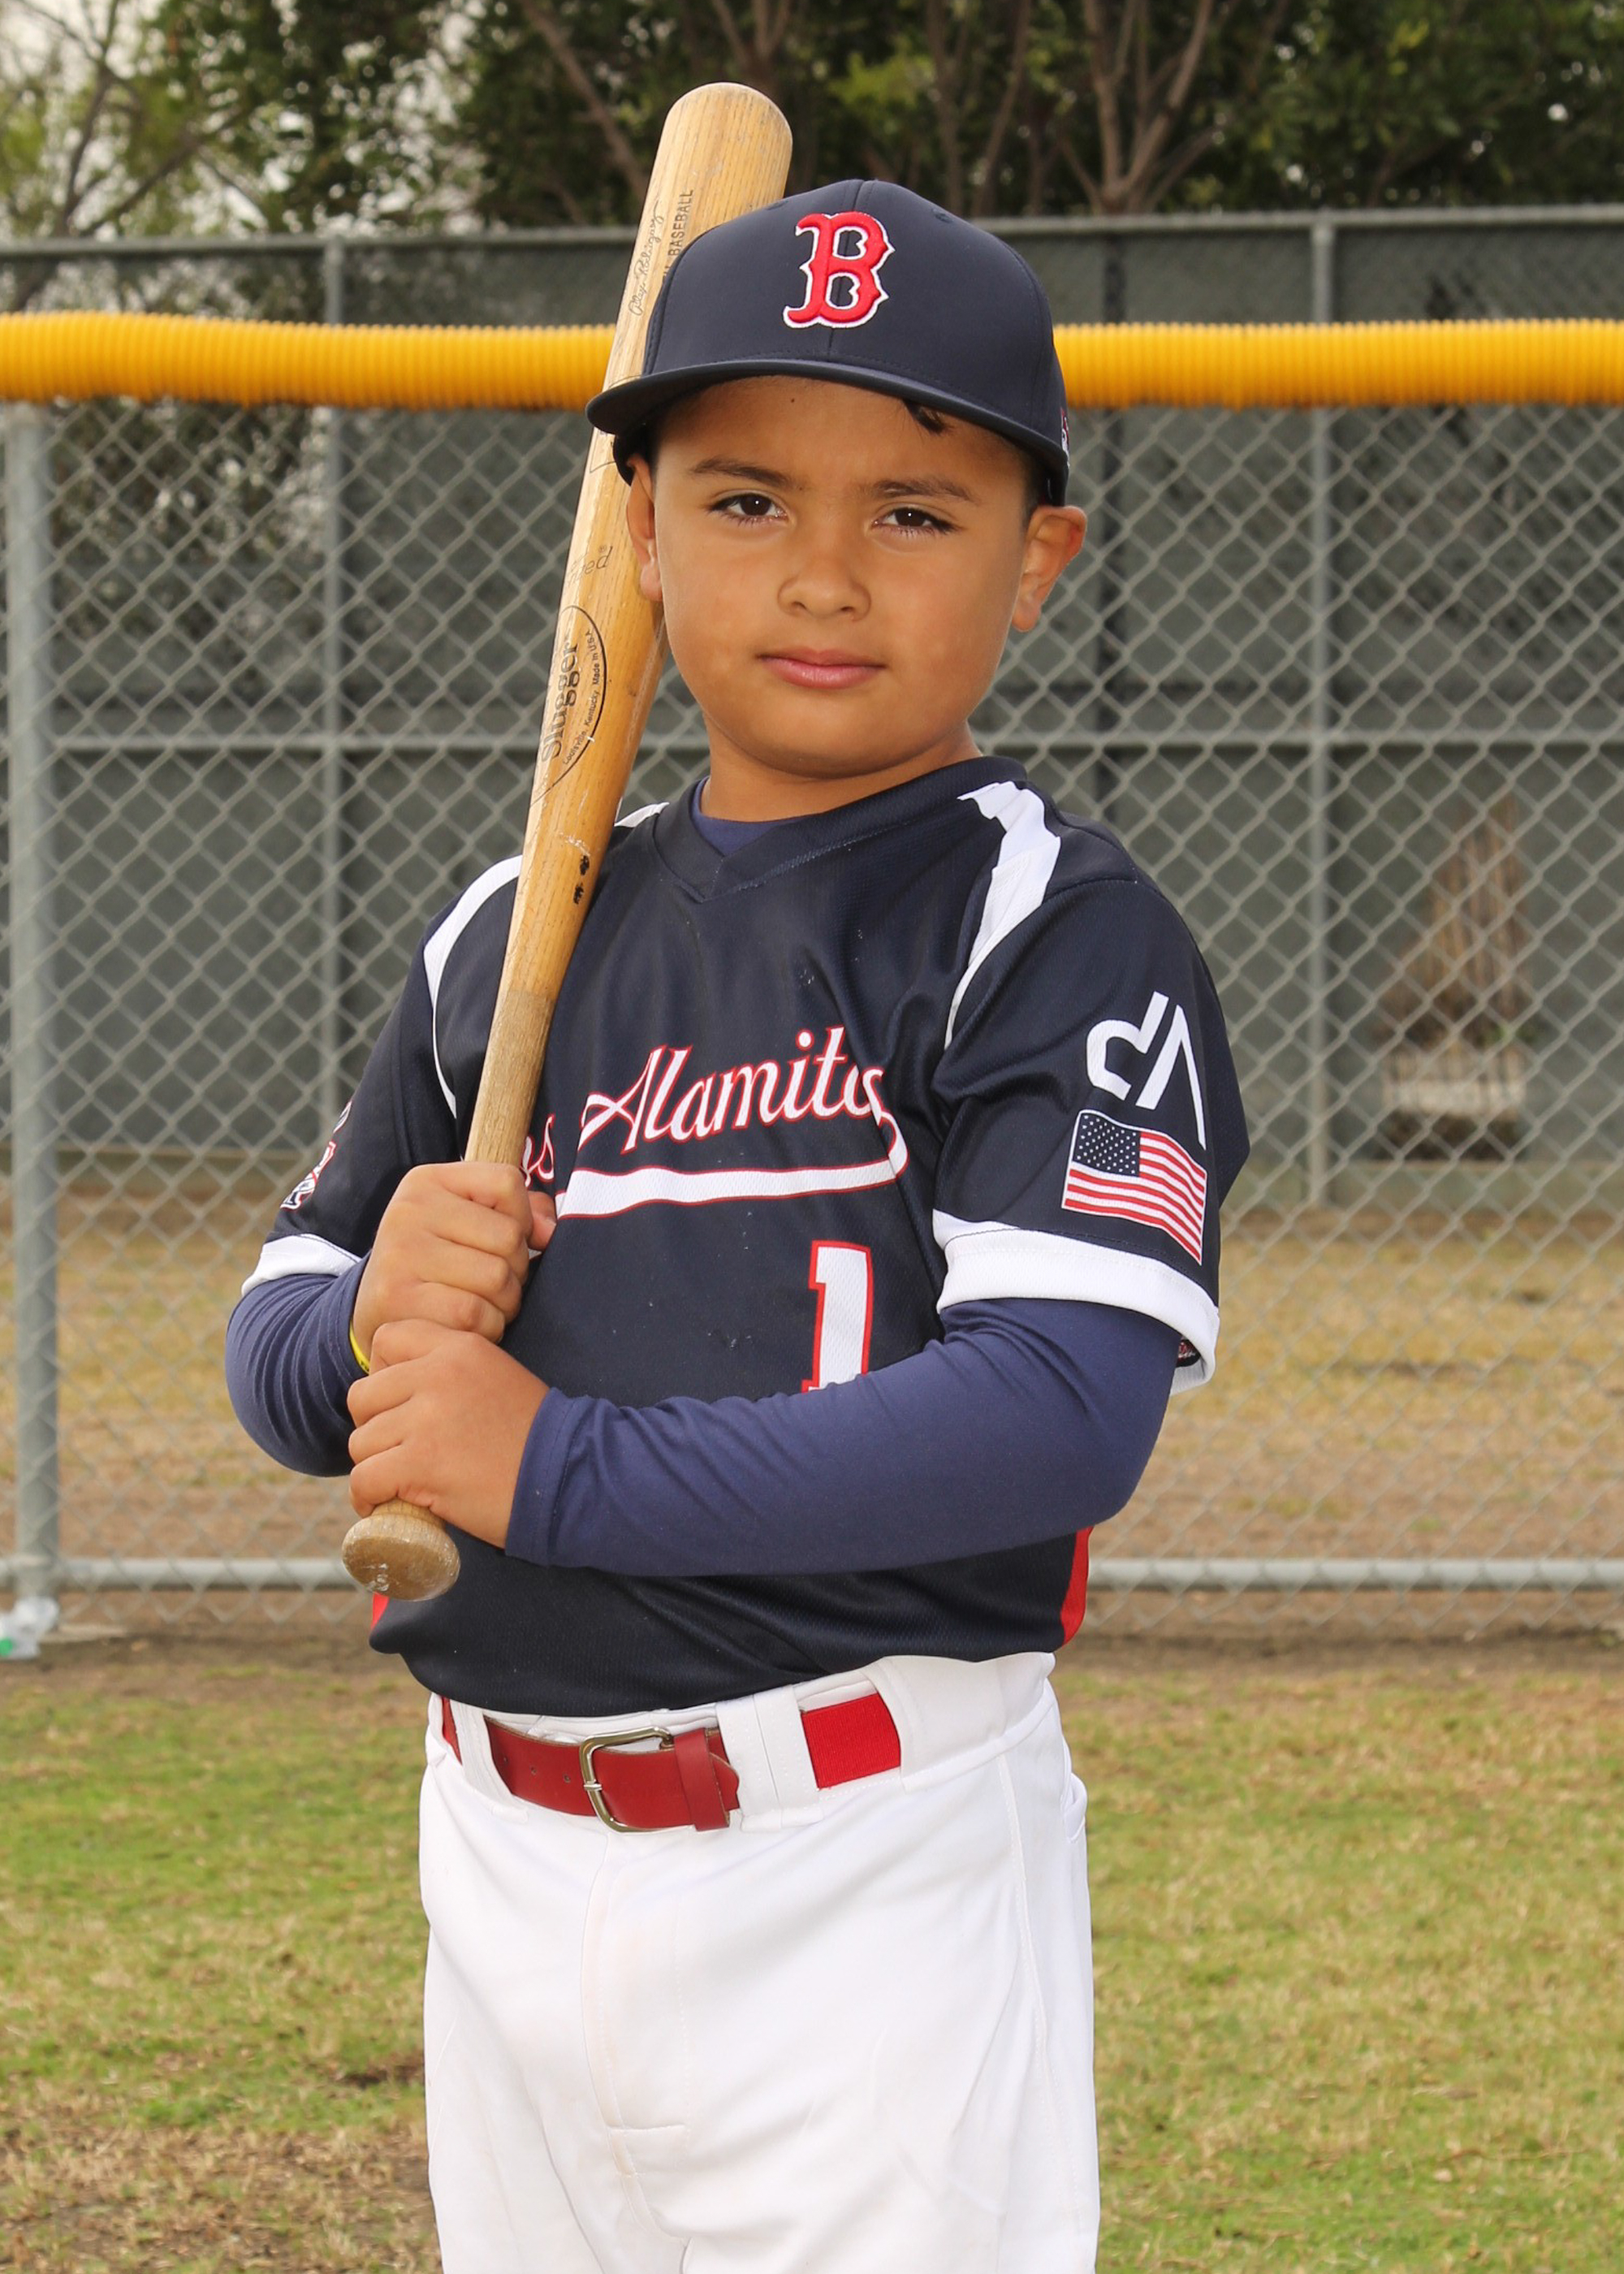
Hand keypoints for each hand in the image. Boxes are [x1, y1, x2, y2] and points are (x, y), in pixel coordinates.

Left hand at [346, 1320, 546, 1547]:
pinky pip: (365, 1478)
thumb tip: (404, 1397)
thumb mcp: (498, 1376)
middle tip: (396, 1450)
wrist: (571, 1475)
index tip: (400, 1406)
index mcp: (459, 1348)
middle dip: (373, 1426)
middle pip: (363, 1396)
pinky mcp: (420, 1463)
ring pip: (361, 1441)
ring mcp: (427, 1419)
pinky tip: (382, 1504)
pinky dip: (367, 1497)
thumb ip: (452, 1373)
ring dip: (373, 1466)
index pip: (388, 1339)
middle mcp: (438, 1374)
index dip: (384, 1375)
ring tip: (397, 1482)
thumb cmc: (537, 1435)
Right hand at [351, 1162, 555, 1361]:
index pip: (506, 1182)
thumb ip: (518, 1213)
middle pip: (509, 1237)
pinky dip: (486, 1327)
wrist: (375, 1309)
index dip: (523, 1219)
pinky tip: (470, 1326)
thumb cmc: (437, 1261)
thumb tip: (550, 1232)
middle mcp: (408, 1209)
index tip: (504, 1242)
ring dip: (505, 1303)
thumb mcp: (467, 1221)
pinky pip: (474, 1314)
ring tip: (485, 1304)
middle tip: (494, 1285)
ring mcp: (400, 1252)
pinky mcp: (397, 1298)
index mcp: (427, 1181)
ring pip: (497, 1278)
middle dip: (517, 1270)